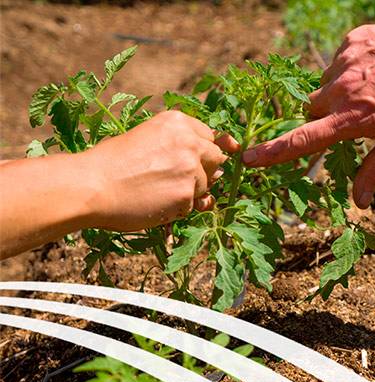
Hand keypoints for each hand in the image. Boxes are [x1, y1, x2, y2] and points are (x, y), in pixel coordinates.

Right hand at [85, 110, 239, 230]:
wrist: (91, 186)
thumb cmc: (112, 163)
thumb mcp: (148, 138)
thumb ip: (181, 143)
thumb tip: (225, 159)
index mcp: (177, 122)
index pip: (209, 136)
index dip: (202, 151)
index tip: (193, 160)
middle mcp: (189, 141)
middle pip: (216, 158)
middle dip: (203, 170)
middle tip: (174, 178)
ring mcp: (190, 169)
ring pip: (207, 184)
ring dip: (190, 191)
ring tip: (158, 190)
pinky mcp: (186, 195)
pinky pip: (194, 205)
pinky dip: (179, 209)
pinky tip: (156, 203)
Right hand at [242, 19, 374, 208]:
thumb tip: (359, 203)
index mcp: (351, 120)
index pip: (302, 141)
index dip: (272, 153)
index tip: (249, 158)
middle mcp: (342, 91)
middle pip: (312, 111)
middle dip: (325, 118)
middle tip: (356, 115)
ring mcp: (345, 62)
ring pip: (324, 87)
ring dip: (338, 93)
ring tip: (372, 89)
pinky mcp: (350, 42)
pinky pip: (337, 62)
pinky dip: (348, 70)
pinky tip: (374, 69)